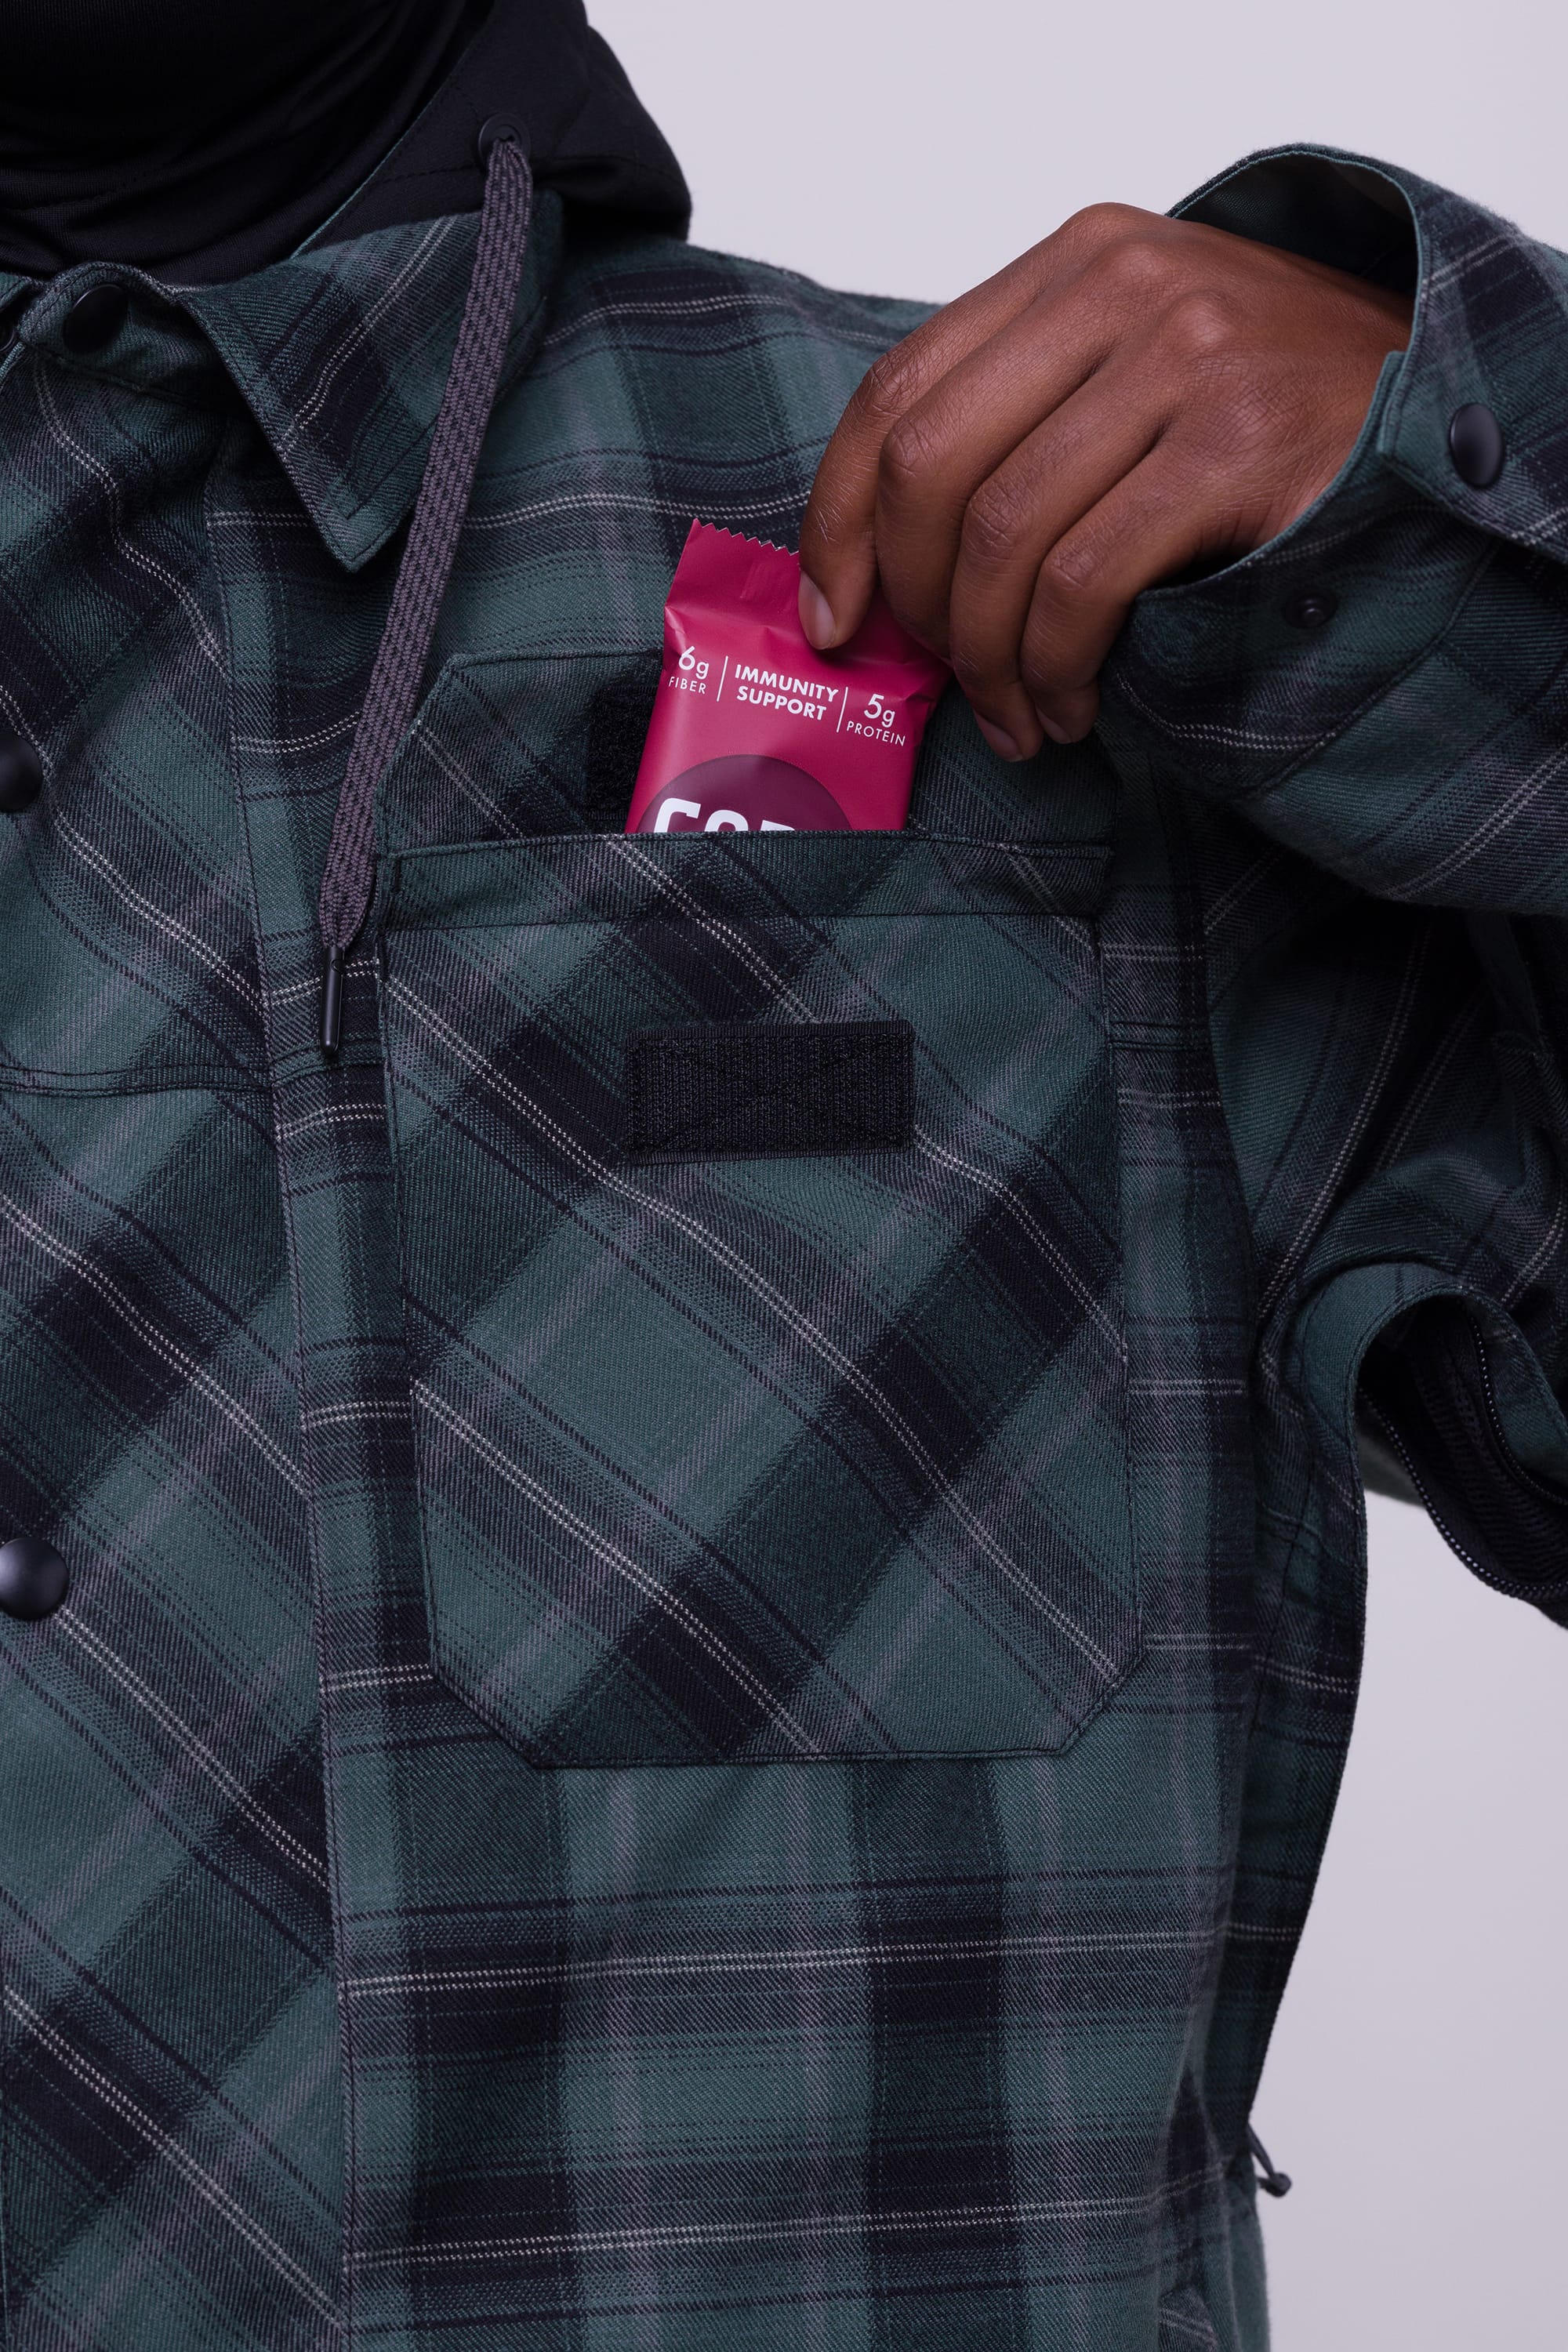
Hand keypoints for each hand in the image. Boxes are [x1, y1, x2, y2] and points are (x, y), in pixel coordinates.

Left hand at [798, 205, 1412, 753]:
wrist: (1439, 402)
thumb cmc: (1272, 411)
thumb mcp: (1135, 369)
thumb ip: (1024, 420)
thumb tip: (883, 558)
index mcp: (1075, 264)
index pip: (899, 391)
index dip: (842, 520)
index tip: (837, 615)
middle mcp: (1122, 289)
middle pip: (932, 465)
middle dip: (918, 603)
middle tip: (945, 680)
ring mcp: (1185, 357)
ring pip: (1002, 536)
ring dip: (990, 662)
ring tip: (1019, 719)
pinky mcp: (1236, 446)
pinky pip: (1083, 582)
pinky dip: (1055, 666)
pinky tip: (1074, 704)